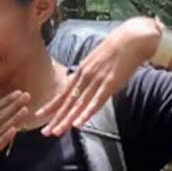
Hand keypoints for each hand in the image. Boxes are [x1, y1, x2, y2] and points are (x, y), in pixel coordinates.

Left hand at [38, 17, 159, 137]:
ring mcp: (96, 80)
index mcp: (81, 72)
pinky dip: (87, 113)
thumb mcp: (97, 62)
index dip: (51, 105)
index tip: (39, 115)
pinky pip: (96, 101)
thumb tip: (85, 84)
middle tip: (45, 132)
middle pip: (68, 102)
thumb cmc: (117, 49)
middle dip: (55, 118)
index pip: (63, 93)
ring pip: (79, 104)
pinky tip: (79, 123)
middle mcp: (85, 77)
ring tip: (57, 132)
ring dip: (67, 119)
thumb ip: (90, 74)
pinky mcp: (110, 83)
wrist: (132, 38)